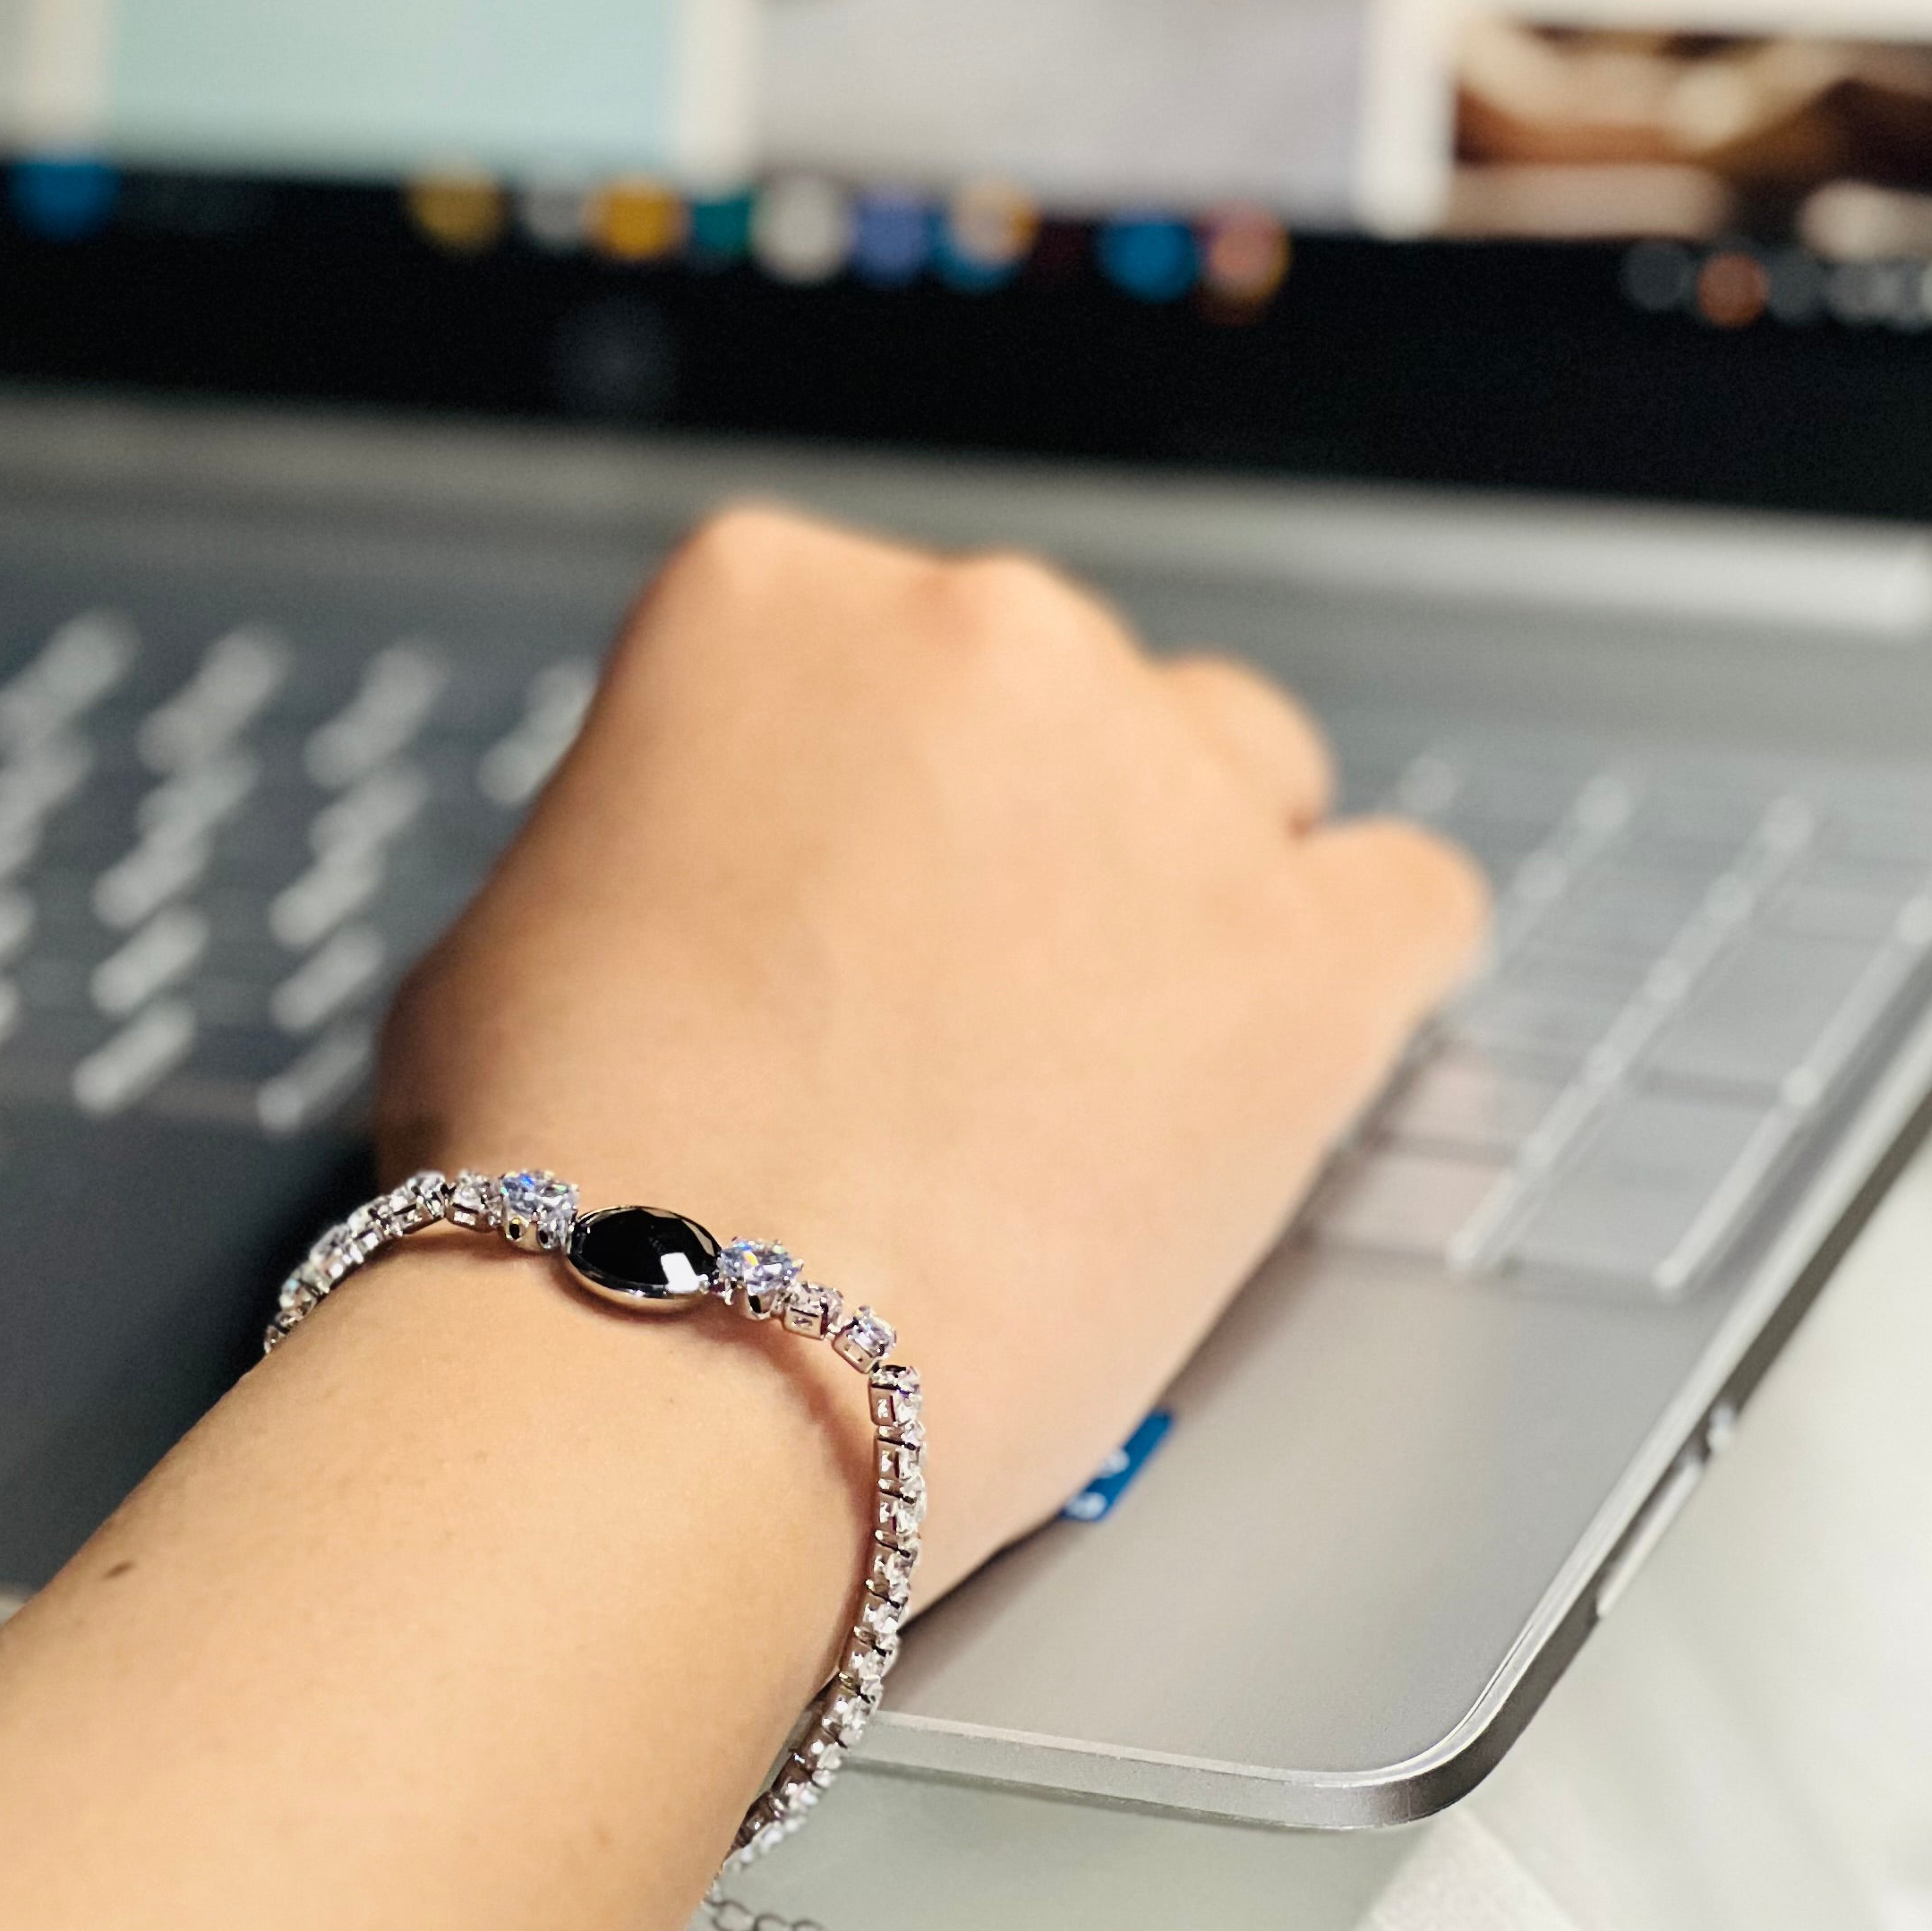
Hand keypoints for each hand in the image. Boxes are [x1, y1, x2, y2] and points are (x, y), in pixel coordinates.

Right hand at [380, 506, 1486, 1597]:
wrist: (666, 1339)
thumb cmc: (556, 1152)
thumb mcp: (520, 913)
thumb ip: (655, 841)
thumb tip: (693, 896)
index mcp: (771, 591)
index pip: (870, 635)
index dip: (868, 784)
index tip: (856, 892)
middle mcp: (983, 631)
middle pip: (1069, 689)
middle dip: (1037, 826)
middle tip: (972, 999)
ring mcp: (1162, 781)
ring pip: (1248, 765)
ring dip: (1198, 877)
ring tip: (1127, 1042)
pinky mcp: (1301, 956)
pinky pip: (1412, 899)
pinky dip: (1364, 969)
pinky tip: (1300, 1048)